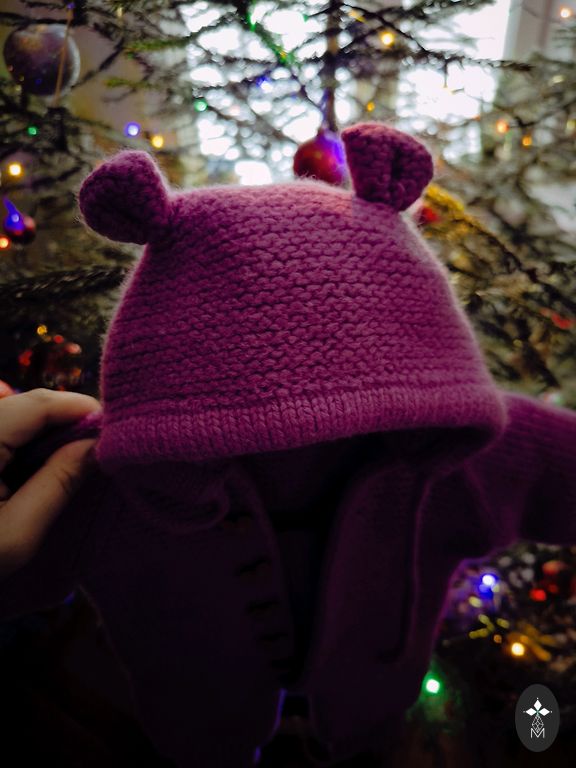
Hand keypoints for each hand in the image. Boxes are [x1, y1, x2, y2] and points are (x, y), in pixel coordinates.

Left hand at [0, 389, 100, 578]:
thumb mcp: (16, 534)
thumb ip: (60, 483)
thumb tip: (98, 446)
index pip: (38, 404)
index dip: (81, 409)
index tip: (116, 431)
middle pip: (26, 406)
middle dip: (66, 422)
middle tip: (100, 450)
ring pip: (13, 418)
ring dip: (45, 436)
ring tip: (74, 463)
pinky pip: (0, 437)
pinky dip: (23, 448)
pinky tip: (38, 472)